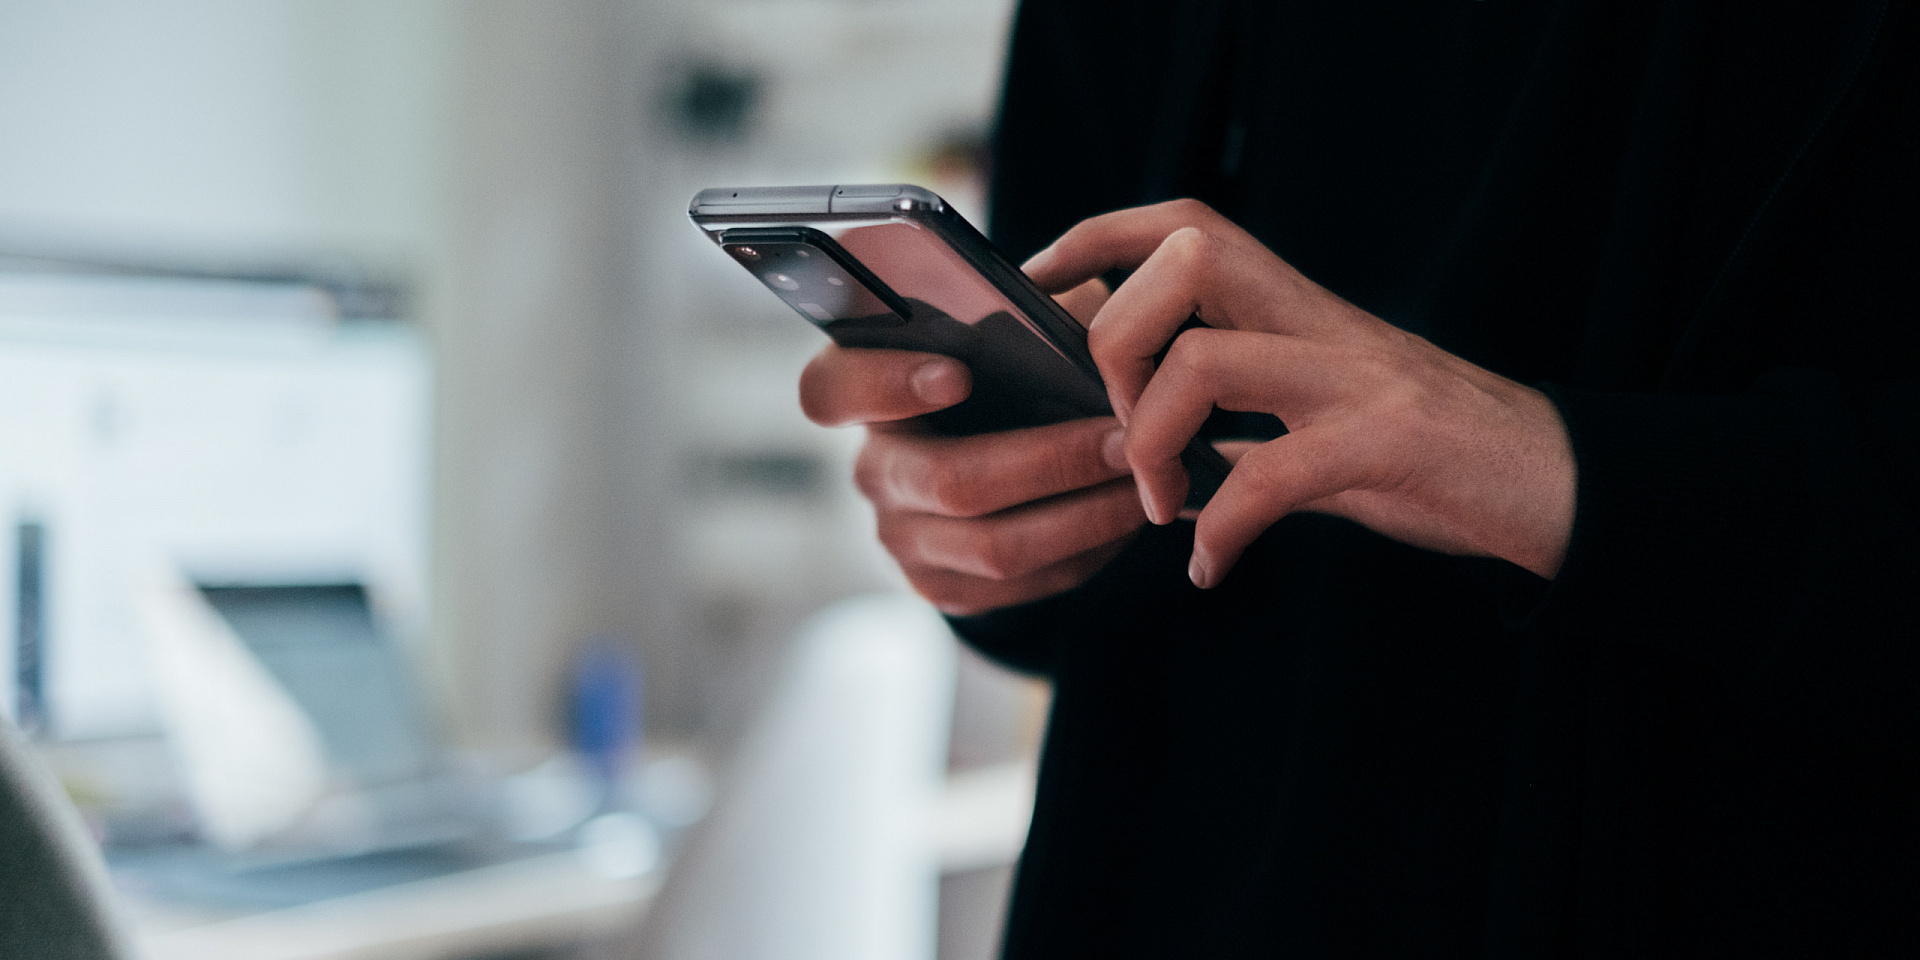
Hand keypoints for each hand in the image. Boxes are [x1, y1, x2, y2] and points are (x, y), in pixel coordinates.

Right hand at [798, 280, 1148, 614]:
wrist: (1002, 459)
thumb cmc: (1009, 372)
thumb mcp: (1012, 327)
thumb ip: (1029, 313)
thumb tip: (1082, 319)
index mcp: (865, 389)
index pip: (832, 389)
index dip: (886, 385)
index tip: (958, 373)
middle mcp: (873, 469)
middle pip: (948, 481)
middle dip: (1051, 462)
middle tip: (1125, 440)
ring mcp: (901, 537)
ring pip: (994, 547)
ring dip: (1084, 515)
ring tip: (1145, 482)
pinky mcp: (942, 586)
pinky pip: (1021, 585)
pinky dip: (1085, 552)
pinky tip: (1125, 518)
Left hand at [1023, 200, 1575, 587]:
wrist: (1556, 485)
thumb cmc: (1433, 457)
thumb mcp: (1325, 424)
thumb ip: (1247, 426)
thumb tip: (1159, 454)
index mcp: (1298, 310)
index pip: (1185, 225)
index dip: (1099, 239)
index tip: (1041, 288)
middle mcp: (1322, 324)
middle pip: (1184, 261)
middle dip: (1116, 341)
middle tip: (1118, 431)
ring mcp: (1356, 378)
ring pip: (1206, 361)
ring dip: (1154, 442)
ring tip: (1160, 506)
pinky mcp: (1388, 444)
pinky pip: (1272, 475)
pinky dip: (1222, 529)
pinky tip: (1212, 567)